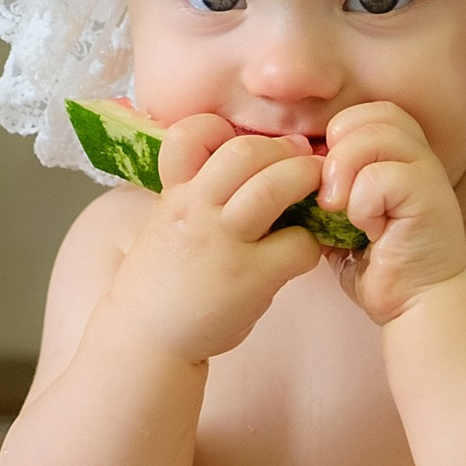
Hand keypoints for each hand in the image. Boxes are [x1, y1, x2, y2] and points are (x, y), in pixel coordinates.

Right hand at [103, 112, 322, 364]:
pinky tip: (304, 250)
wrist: (147, 337)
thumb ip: (198, 190)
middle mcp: (195, 209)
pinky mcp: (249, 278)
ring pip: (272, 187)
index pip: (189, 133)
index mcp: (175, 192)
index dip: (221, 128)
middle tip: (303, 160)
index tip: (244, 143)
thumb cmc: (165, 278)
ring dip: (305, 180)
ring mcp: (222, 242)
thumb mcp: (168, 221)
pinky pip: (299, 244)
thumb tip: (252, 160)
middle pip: (245, 151)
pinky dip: (312, 243)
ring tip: (319, 190)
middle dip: (285, 150)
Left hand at [319, 100, 465, 326]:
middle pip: (375, 115)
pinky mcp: (431, 200)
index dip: (340, 132)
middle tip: (328, 194)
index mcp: (403, 154)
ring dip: (346, 172)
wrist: (417, 305)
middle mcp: (421, 157)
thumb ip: (329, 185)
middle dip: (340, 149)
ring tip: (339, 210)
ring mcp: (429, 176)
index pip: (370, 111)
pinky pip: (382, 177)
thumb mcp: (344, 215)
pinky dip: (362, 203)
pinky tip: (368, 231)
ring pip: (378, 137)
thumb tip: (291, 166)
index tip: (325, 177)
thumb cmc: (379, 263)